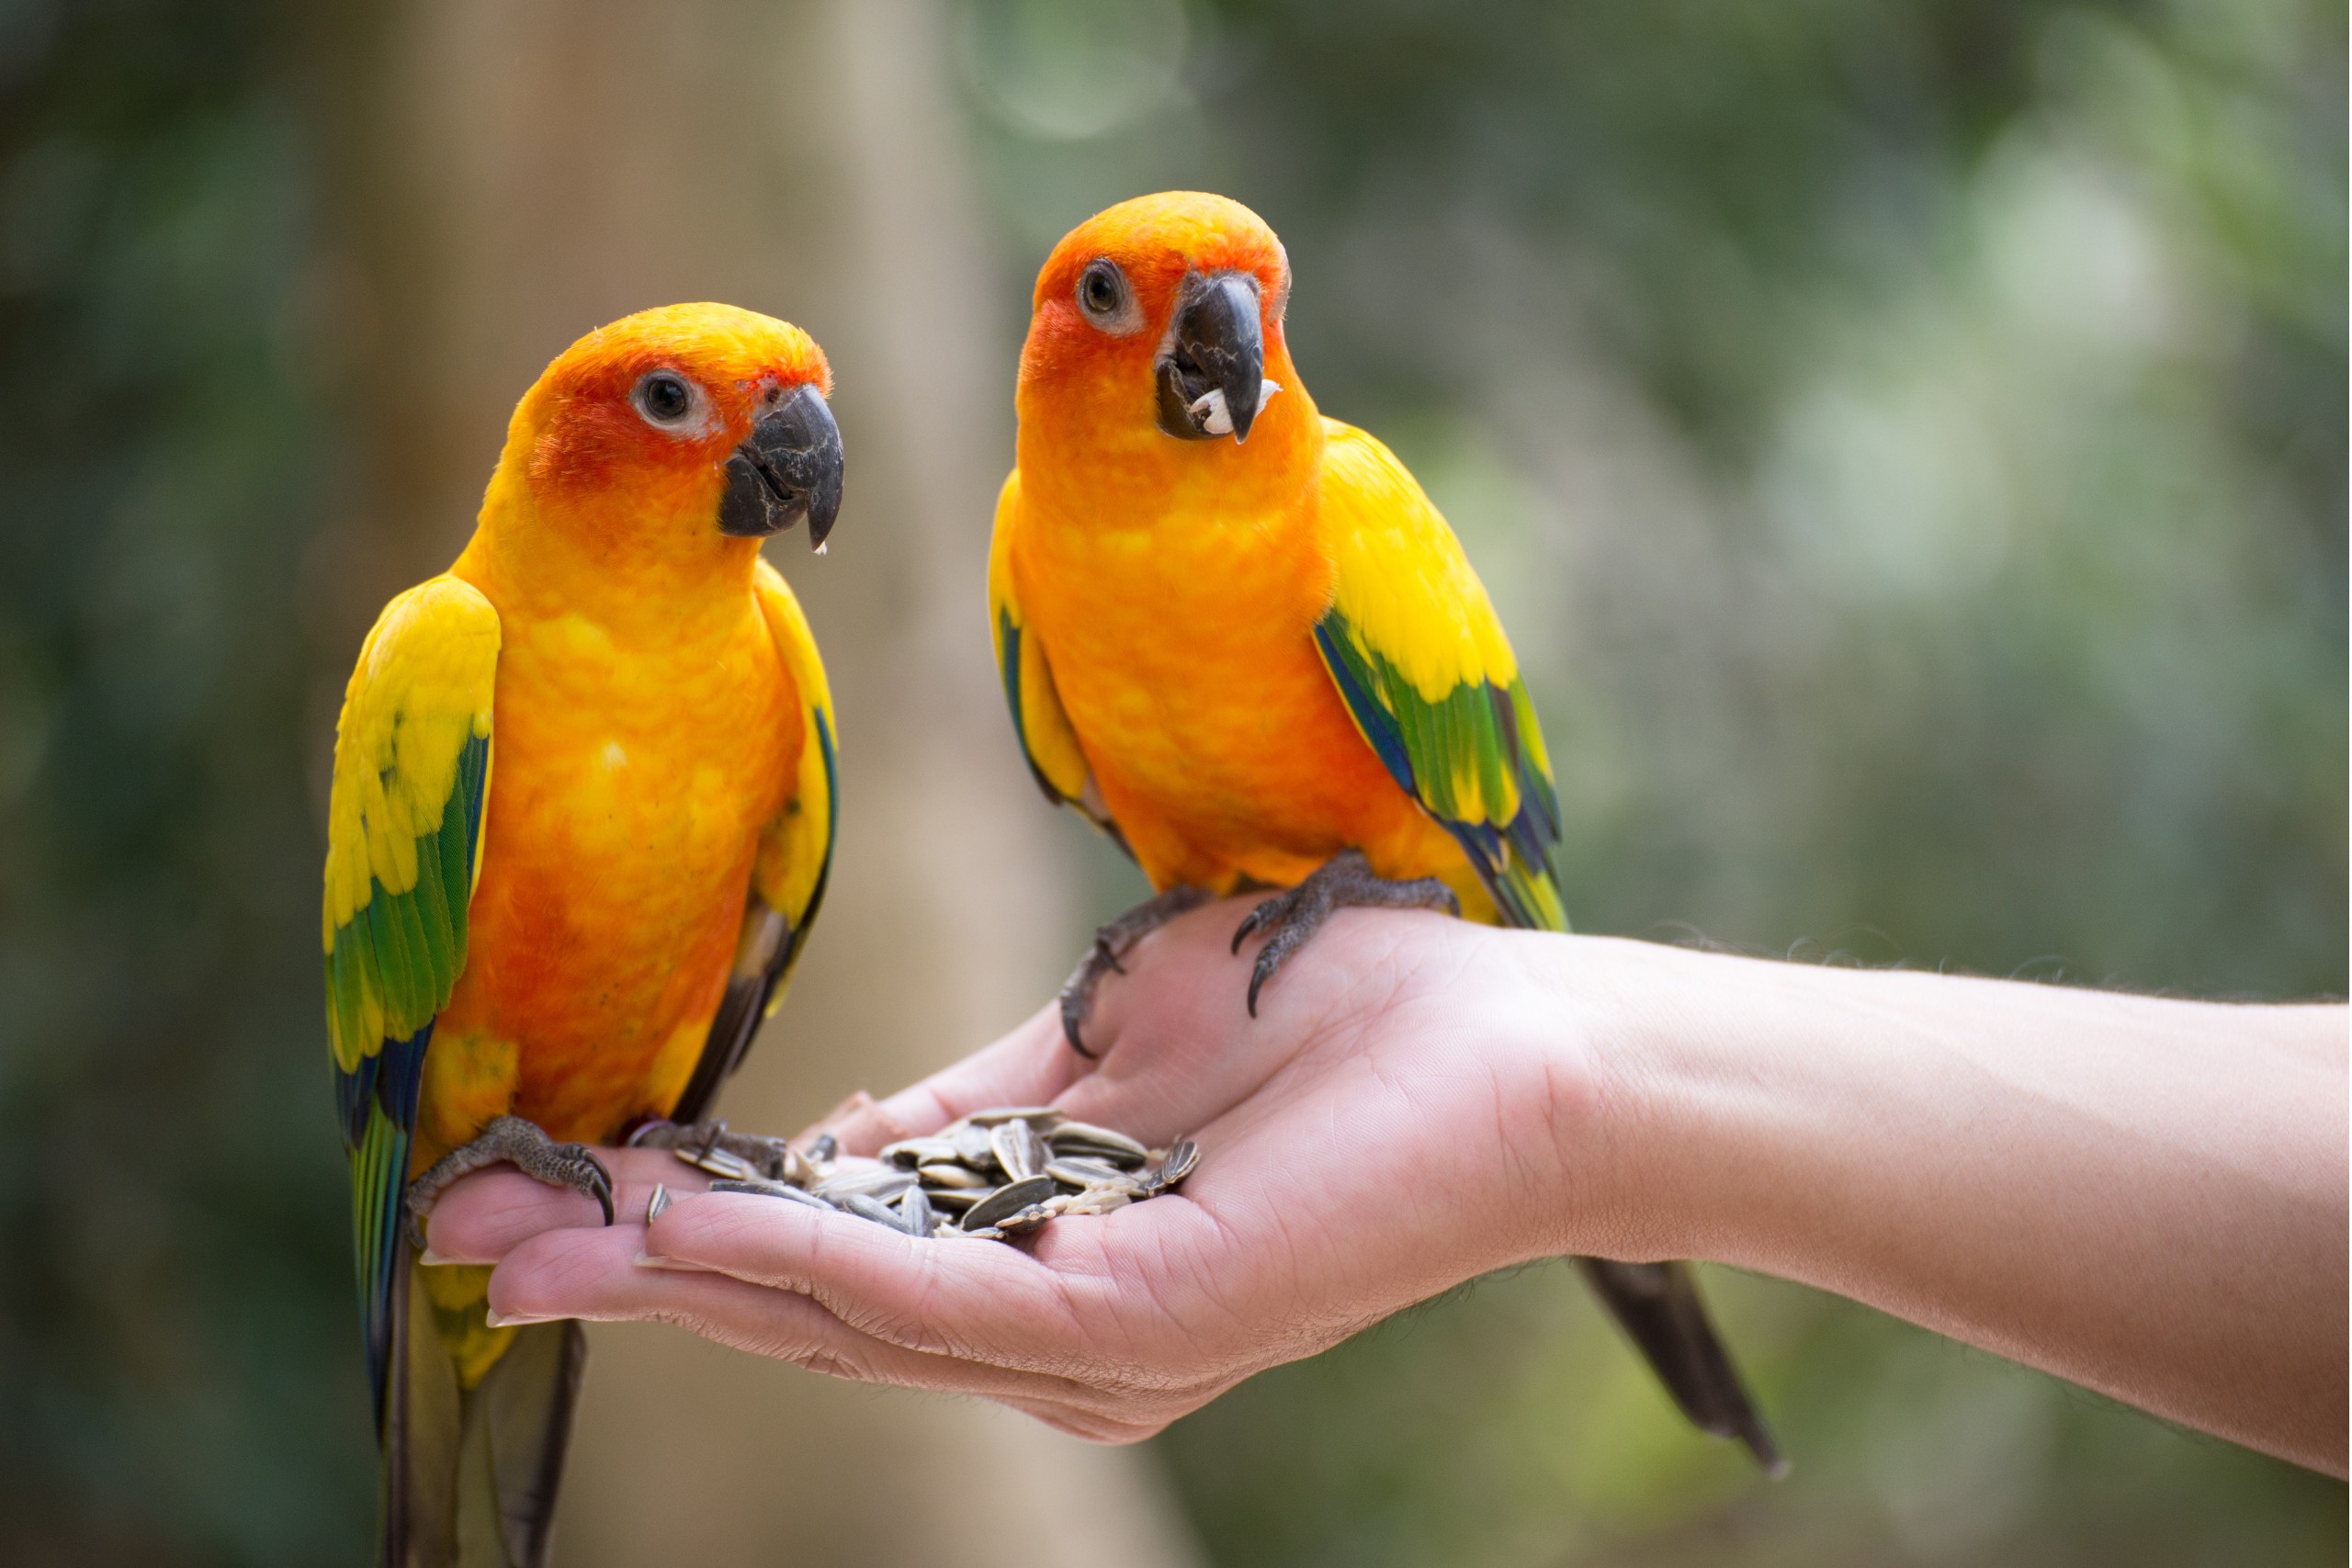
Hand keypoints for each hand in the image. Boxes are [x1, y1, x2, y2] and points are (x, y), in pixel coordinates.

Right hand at [424, 900, 1615, 1439]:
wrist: (1506, 1054)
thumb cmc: (1315, 1029)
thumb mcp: (1090, 1059)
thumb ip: (959, 1117)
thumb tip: (811, 1146)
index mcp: (1029, 1261)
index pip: (811, 1253)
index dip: (660, 1230)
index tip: (521, 1193)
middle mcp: (1042, 1331)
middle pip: (790, 1304)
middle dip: (620, 1270)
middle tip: (460, 1233)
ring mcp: (1086, 1343)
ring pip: (835, 1312)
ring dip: (670, 1272)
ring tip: (524, 1231)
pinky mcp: (1135, 1327)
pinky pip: (933, 1293)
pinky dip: (797, 1258)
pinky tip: (688, 1224)